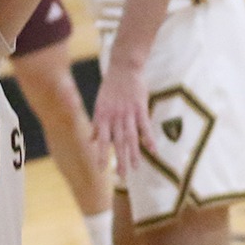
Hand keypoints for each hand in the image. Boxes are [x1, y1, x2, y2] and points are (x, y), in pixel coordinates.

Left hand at [91, 62, 155, 178]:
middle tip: (122, 176)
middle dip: (120, 159)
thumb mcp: (99, 104)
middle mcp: (115, 117)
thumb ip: (97, 124)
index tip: (102, 170)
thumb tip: (92, 140)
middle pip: (118, 142)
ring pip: (131, 136)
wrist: (123, 67)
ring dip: (134, 153)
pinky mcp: (141, 107)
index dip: (102, 155)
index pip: (102, 140)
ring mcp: (128, 113)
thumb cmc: (111, 86)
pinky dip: (149, 138)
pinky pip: (145, 125)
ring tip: (136, 168)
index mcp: (103, 116)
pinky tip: (153, 150)